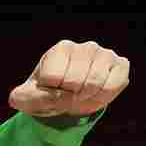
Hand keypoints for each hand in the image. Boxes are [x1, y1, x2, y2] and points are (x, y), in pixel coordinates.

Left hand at [9, 40, 129, 119]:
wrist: (68, 99)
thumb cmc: (45, 94)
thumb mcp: (25, 99)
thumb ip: (27, 98)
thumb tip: (58, 96)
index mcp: (60, 50)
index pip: (52, 77)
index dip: (49, 91)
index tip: (51, 90)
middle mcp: (84, 47)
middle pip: (74, 81)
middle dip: (68, 96)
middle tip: (67, 95)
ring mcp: (104, 54)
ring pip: (94, 83)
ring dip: (85, 98)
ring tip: (80, 95)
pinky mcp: (120, 65)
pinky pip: (113, 85)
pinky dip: (103, 97)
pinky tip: (95, 94)